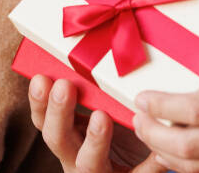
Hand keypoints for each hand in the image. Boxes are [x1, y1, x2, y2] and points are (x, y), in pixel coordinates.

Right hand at [29, 75, 165, 172]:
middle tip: (64, 86)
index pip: (44, 120)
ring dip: (93, 140)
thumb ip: (99, 89)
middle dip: (58, 113)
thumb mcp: (106, 111)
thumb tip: (103, 39)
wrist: (142, 171)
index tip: (42, 77)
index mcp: (70, 137)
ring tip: (101, 117)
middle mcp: (77, 158)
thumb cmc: (122, 135)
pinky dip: (148, 164)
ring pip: (88, 163)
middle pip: (57, 139)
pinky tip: (159, 152)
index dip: (39, 102)